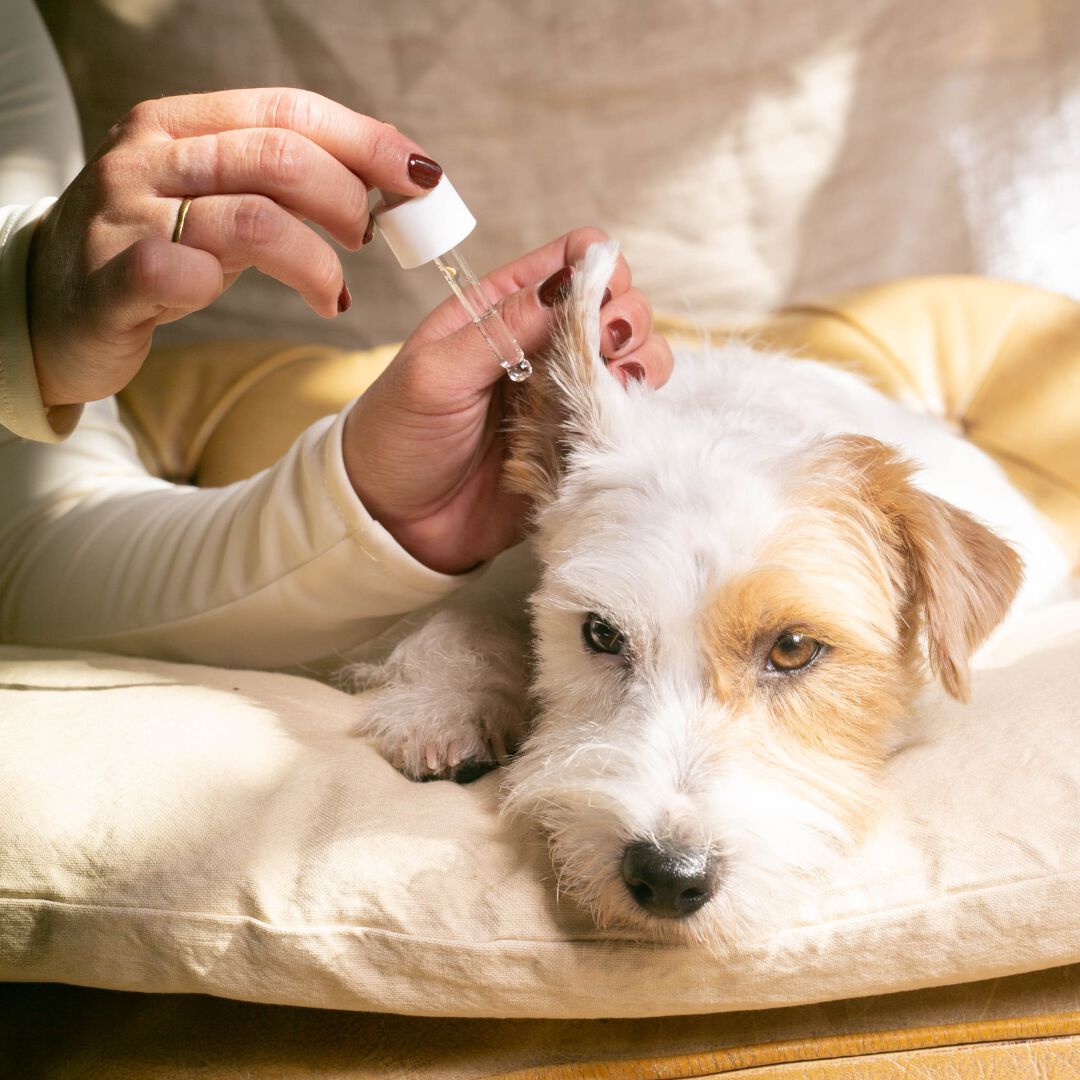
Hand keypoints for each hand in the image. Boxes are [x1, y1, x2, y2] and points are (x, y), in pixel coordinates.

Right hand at [27, 87, 441, 406]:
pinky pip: (175, 272)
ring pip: (249, 216)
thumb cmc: (154, 248)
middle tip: (372, 239)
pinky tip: (270, 314)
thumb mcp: (216, 198)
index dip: (366, 142)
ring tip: (335, 289)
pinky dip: (237, 292)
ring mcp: (125, 216)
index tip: (420, 177)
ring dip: (315, 259)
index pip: (290, 110)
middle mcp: (150, 156)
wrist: (51, 305)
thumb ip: (282, 184)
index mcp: (183, 123)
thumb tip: (380, 185)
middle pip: (279, 156)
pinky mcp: (110, 282)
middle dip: (349, 198)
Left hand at [342, 228, 674, 573]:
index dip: (597, 269)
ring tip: (614, 385)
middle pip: (618, 304)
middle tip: (606, 350)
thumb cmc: (398, 437)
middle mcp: (542, 345)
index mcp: (501, 310)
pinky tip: (615, 417)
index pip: (572, 261)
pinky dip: (637, 408)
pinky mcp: (578, 441)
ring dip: (640, 362)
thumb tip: (568, 281)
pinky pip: (629, 414)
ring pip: (636, 356)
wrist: (394, 521)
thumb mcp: (437, 373)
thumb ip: (502, 327)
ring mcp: (565, 394)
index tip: (597, 302)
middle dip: (626, 317)